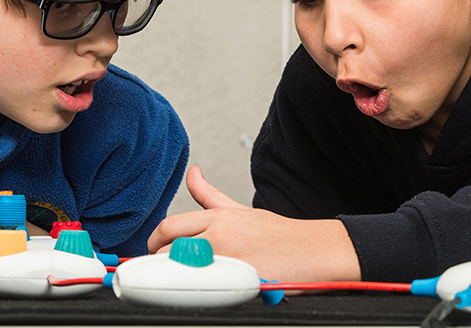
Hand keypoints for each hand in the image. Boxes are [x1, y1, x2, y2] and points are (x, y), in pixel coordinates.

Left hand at [148, 165, 360, 282]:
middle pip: (168, 250)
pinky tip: (200, 297)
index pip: (168, 227)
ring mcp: (229, 258)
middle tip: (160, 277)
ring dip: (173, 281)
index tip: (151, 257)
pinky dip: (197, 294)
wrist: (318, 251)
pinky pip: (205, 289)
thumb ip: (210, 195)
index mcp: (217, 217)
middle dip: (158, 266)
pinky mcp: (241, 280)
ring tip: (178, 288)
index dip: (153, 244)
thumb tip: (191, 172)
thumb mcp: (241, 210)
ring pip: (181, 271)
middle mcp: (220, 234)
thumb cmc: (281, 236)